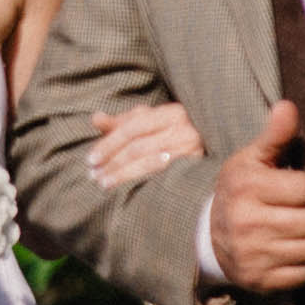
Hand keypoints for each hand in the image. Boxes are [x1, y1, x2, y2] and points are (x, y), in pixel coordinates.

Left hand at [85, 97, 205, 189]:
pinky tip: (127, 191)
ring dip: (124, 175)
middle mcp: (183, 131)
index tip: (91, 158)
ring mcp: (192, 152)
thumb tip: (95, 119)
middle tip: (94, 175)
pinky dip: (143, 183)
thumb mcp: (149, 120)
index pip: (134, 127)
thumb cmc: (173, 130)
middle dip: (114, 162)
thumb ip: (121, 122)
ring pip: (151, 164)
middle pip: (140, 147)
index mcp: (171, 113)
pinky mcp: (195, 170)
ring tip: (104, 184)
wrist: (212, 141)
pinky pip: (164, 178)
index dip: (110, 143)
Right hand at [208, 100, 304, 294]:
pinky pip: (304, 274)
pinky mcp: (259, 280)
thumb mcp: (252, 159)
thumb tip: (288, 106)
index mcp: (247, 188)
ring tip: (298, 228)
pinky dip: (304, 263)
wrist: (209, 236)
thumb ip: (275, 135)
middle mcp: (247, 223)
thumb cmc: (241, 191)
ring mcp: (252, 255)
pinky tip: (290, 249)